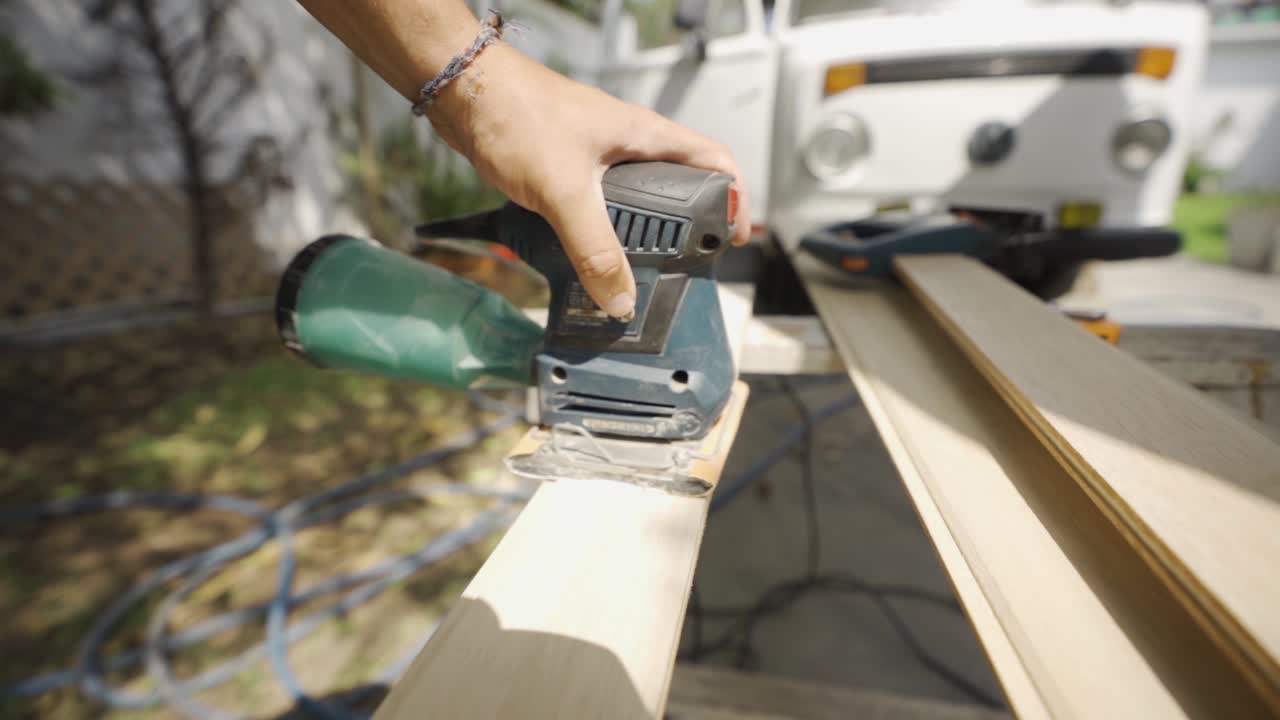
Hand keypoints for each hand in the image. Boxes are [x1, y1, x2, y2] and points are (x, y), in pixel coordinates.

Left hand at [426, 42, 750, 319]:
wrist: (463, 92)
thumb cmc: (516, 114)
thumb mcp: (564, 191)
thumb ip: (594, 248)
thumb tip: (620, 299)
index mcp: (645, 136)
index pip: (714, 161)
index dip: (734, 199)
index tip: (733, 239)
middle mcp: (628, 144)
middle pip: (680, 186)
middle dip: (688, 228)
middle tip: (685, 266)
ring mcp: (599, 155)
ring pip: (638, 199)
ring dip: (641, 235)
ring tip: (638, 272)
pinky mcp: (569, 168)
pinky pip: (600, 206)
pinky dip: (601, 233)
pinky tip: (587, 255)